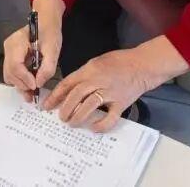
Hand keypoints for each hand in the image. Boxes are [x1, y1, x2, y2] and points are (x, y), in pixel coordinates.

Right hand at [2, 0, 63, 102]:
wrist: (46, 22)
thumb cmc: (49, 32)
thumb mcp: (53, 49)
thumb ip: (47, 67)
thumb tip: (39, 83)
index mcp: (17, 42)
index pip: (15, 65)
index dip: (24, 78)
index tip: (35, 86)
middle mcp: (8, 47)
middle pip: (10, 72)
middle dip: (22, 85)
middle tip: (34, 94)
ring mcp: (8, 52)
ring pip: (9, 75)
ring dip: (20, 85)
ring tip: (32, 92)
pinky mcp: (10, 57)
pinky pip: (12, 72)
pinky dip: (20, 80)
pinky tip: (30, 83)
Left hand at [45, 36, 186, 132]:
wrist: (142, 65)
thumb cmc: (119, 61)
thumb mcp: (97, 61)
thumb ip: (84, 73)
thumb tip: (69, 88)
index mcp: (90, 69)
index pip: (68, 83)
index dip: (56, 95)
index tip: (47, 105)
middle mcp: (98, 80)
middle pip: (76, 95)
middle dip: (65, 108)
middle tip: (60, 117)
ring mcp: (110, 92)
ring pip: (89, 106)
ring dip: (78, 116)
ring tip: (71, 123)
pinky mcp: (121, 103)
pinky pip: (110, 117)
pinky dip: (100, 125)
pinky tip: (92, 128)